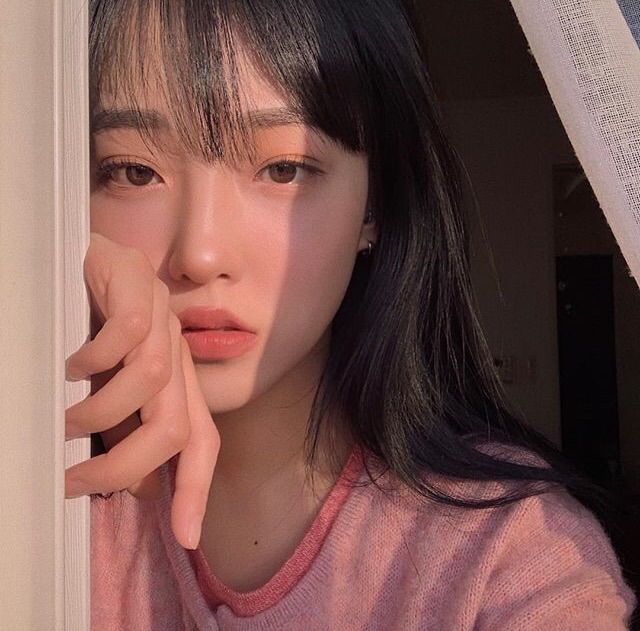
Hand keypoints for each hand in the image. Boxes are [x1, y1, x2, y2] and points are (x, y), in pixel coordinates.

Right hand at [65, 232, 219, 548]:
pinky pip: (126, 333)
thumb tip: (136, 486)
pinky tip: (72, 363)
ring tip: (68, 418)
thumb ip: (125, 428)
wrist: (71, 258)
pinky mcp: (135, 281)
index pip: (201, 437)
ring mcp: (159, 313)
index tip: (185, 535)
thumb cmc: (84, 326)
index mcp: (175, 377)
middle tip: (80, 481)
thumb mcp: (105, 390)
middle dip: (129, 465)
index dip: (196, 488)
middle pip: (178, 424)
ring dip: (100, 413)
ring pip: (152, 381)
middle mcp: (175, 348)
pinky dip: (94, 359)